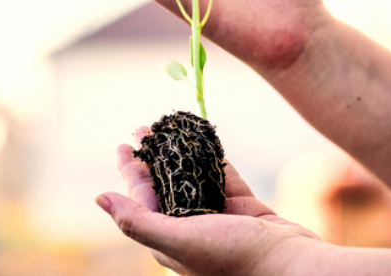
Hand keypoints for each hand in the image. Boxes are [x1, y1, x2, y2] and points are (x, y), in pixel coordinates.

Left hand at [95, 127, 320, 275]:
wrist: (291, 266)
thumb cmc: (232, 257)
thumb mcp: (178, 240)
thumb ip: (137, 220)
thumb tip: (99, 197)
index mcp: (168, 237)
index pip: (141, 197)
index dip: (130, 169)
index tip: (123, 143)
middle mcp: (189, 226)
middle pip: (164, 183)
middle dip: (152, 155)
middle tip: (144, 129)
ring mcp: (216, 216)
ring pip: (192, 177)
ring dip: (179, 153)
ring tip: (169, 129)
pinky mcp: (241, 207)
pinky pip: (222, 175)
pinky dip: (212, 157)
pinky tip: (203, 140)